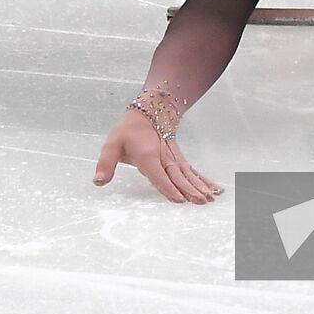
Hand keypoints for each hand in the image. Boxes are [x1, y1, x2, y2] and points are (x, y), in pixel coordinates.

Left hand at [93, 110, 224, 203]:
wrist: (150, 112)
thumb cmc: (129, 131)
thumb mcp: (112, 144)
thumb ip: (106, 164)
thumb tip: (99, 182)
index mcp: (148, 156)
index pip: (158, 174)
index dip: (168, 187)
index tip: (178, 199)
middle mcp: (164, 158)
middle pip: (178, 176)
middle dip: (190, 190)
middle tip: (201, 202)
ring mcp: (174, 158)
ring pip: (189, 174)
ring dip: (200, 186)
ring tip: (211, 198)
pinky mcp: (179, 159)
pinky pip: (192, 171)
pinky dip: (204, 179)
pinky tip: (215, 188)